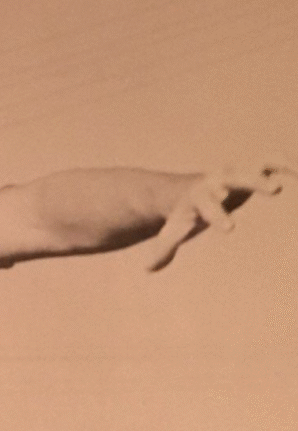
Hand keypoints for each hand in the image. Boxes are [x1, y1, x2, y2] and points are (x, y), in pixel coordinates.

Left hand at [145, 159, 293, 271]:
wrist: (189, 191)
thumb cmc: (185, 214)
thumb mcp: (175, 229)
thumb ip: (164, 248)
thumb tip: (147, 269)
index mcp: (198, 196)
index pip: (207, 204)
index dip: (218, 215)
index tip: (230, 228)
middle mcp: (219, 180)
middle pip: (236, 176)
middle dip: (254, 181)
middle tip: (275, 190)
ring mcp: (236, 172)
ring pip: (257, 163)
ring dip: (277, 164)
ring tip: (297, 172)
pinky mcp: (251, 169)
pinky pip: (272, 161)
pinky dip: (287, 163)